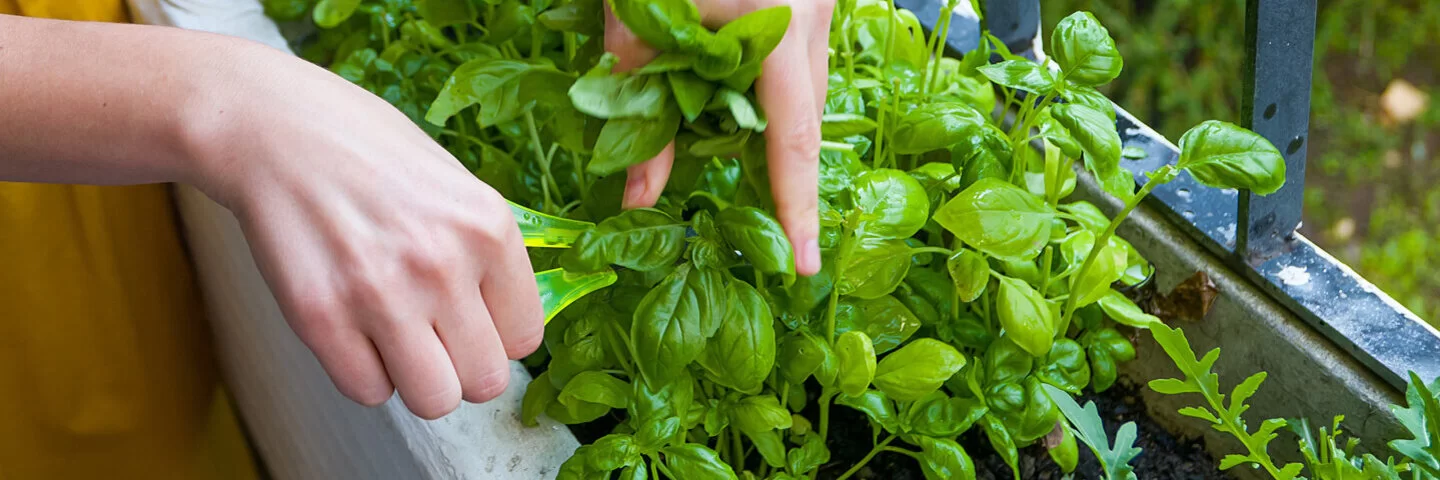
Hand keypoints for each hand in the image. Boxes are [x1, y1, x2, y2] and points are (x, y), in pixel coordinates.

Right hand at [191, 43, 543, 418]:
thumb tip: (507, 322)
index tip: (472, 319)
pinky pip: (368, 392)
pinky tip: (353, 329)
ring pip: (433, 400)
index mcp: (488, 228)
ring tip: (395, 338)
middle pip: (486, 381)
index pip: (525, 337)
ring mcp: (381, 295)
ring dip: (416, 380)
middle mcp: (442, 265)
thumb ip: (486, 253)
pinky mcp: (321, 318)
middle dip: (461, 367)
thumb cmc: (366, 151)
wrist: (274, 128)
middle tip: (433, 335)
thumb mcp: (455, 184)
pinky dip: (363, 373)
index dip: (496, 336)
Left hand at [604, 0, 834, 275]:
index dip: (796, 208)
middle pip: (805, 120)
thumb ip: (639, 118)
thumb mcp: (631, 32)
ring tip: (737, 158)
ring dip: (774, 126)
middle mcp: (811, 17)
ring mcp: (818, 5)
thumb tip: (637, 202)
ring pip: (806, 92)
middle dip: (782, 173)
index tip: (804, 265)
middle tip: (769, 232)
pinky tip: (738, 101)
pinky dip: (773, 93)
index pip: (792, 139)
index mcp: (776, 27)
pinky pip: (799, 63)